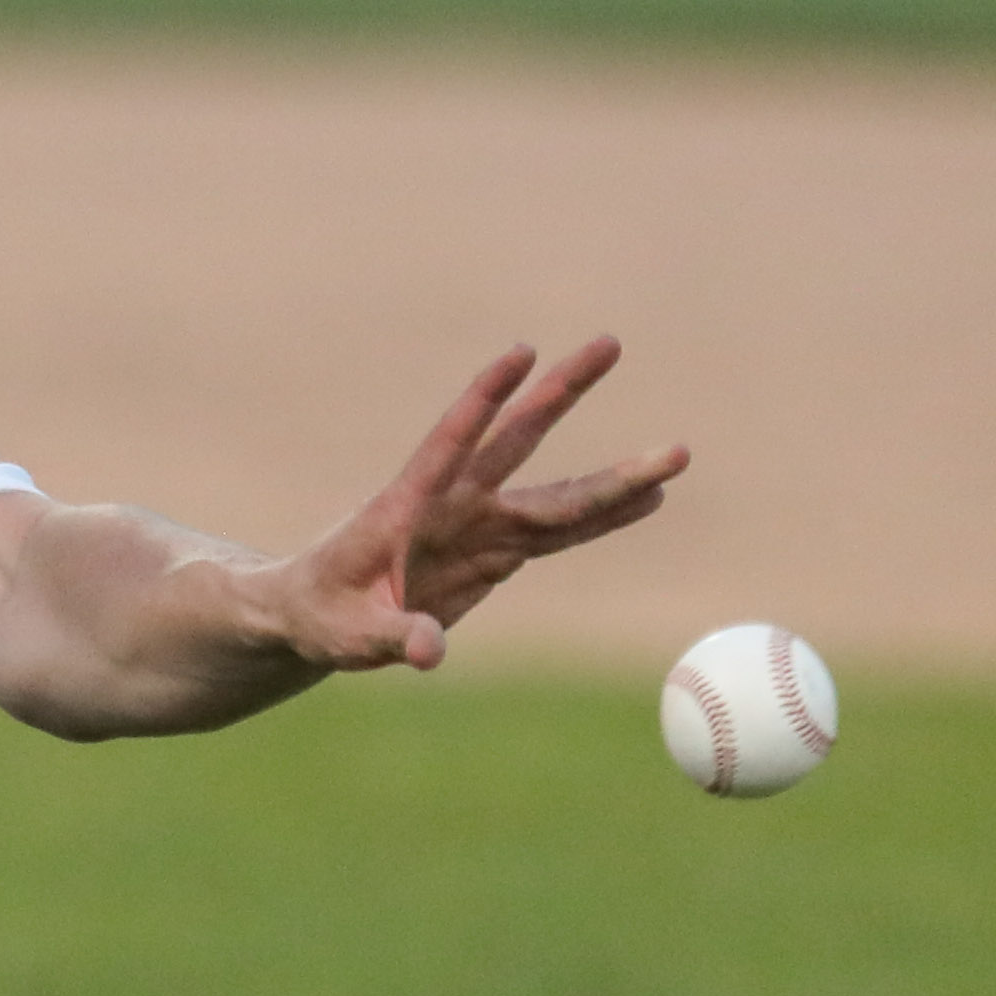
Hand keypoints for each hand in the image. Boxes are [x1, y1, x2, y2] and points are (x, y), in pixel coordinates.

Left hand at [257, 338, 686, 672]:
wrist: (318, 615)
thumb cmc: (322, 617)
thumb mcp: (348, 635)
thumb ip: (392, 638)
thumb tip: (429, 652)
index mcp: (406, 507)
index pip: (449, 442)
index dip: (481, 400)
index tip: (521, 352)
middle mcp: (453, 502)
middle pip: (518, 438)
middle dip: (562, 392)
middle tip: (610, 343)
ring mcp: (480, 524)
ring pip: (556, 490)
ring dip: (614, 475)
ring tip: (676, 454)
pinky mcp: (497, 552)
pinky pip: (561, 532)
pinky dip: (606, 518)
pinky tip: (650, 499)